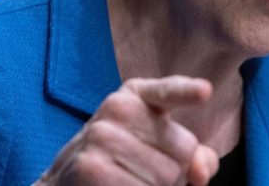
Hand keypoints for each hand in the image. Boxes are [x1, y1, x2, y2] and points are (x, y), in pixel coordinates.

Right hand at [35, 75, 219, 185]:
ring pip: (165, 177)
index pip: (166, 92)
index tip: (205, 91)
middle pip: (182, 152)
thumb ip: (189, 153)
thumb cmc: (120, 162)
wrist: (64, 180)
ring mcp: (102, 137)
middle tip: (140, 171)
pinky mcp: (91, 168)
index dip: (186, 92)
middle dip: (174, 171)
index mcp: (136, 96)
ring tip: (128, 180)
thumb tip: (201, 170)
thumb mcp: (154, 145)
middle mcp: (117, 108)